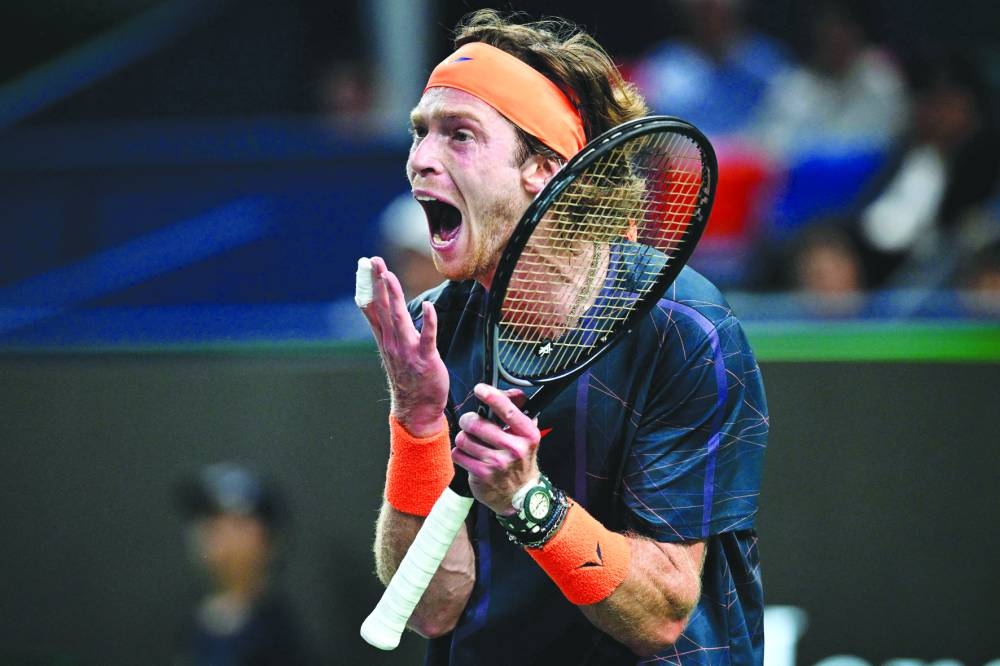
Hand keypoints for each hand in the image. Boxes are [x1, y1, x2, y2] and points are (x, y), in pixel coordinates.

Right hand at [359, 256, 448, 436]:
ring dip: (394, 296)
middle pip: (383, 308)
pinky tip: (428, 306)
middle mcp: (393, 342)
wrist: (416, 408)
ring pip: (399, 318)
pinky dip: (428, 321)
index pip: (373, 307)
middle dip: (378, 283)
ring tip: (389, 277)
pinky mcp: (426, 359)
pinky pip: (427, 338)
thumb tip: (381, 308)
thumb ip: (387, 328)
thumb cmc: (408, 377)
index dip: (369, 285)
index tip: (365, 265)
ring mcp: (408, 351)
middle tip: (375, 261)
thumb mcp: (393, 350)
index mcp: (385, 339)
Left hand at [452, 384, 539, 514]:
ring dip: (463, 439)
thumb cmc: (520, 461)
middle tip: (470, 423)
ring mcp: (498, 463)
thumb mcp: (527, 436)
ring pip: (464, 439)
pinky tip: (469, 456)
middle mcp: (514, 449)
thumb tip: (514, 392)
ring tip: (472, 443)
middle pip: (476, 423)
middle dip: (468, 421)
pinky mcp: (482, 475)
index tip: (481, 389)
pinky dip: (460, 453)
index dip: (492, 396)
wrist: (520, 496)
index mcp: (528, 434)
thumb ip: (519, 413)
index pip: (508, 410)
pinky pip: (458, 454)